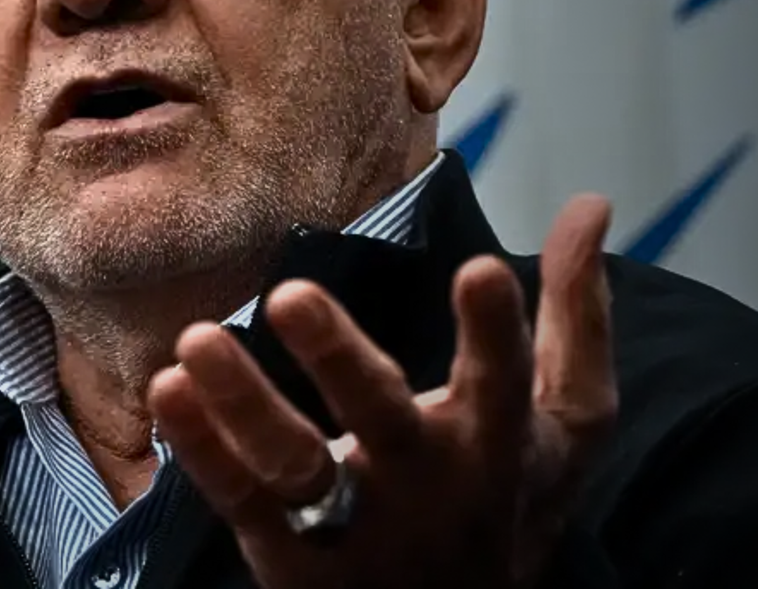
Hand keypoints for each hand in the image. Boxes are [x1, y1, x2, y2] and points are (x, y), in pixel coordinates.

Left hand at [146, 195, 616, 588]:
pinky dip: (201, 449)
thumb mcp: (570, 421)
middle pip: (380, 420)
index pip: (503, 384)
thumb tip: (591, 203)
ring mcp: (353, 525)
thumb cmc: (513, 495)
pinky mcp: (291, 557)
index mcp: (494, 442)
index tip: (479, 269)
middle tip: (290, 293)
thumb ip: (576, 314)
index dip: (495, 332)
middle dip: (338, 360)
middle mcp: (422, 484)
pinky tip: (166, 389)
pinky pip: (239, 498)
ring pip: (294, 466)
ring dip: (243, 403)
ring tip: (194, 341)